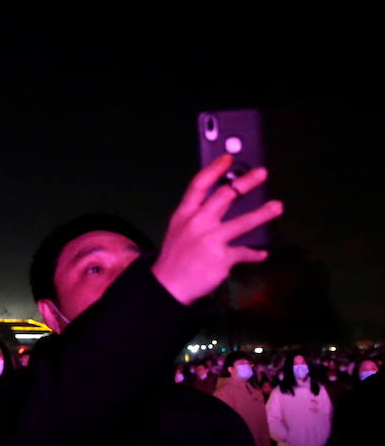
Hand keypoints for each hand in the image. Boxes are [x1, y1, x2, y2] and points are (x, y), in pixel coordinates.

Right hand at [150, 154, 282, 305]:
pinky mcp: (222, 257)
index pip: (200, 185)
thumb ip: (197, 215)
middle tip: (262, 174)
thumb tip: (223, 203)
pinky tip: (261, 254)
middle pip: (225, 196)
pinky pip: (245, 252)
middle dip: (246, 182)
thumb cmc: (175, 257)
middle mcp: (197, 222)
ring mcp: (210, 239)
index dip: (215, 169)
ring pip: (243, 222)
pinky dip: (255, 254)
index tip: (229, 158)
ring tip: (278, 206)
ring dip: (263, 213)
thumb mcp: (179, 230)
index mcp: (184, 214)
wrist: (167, 286)